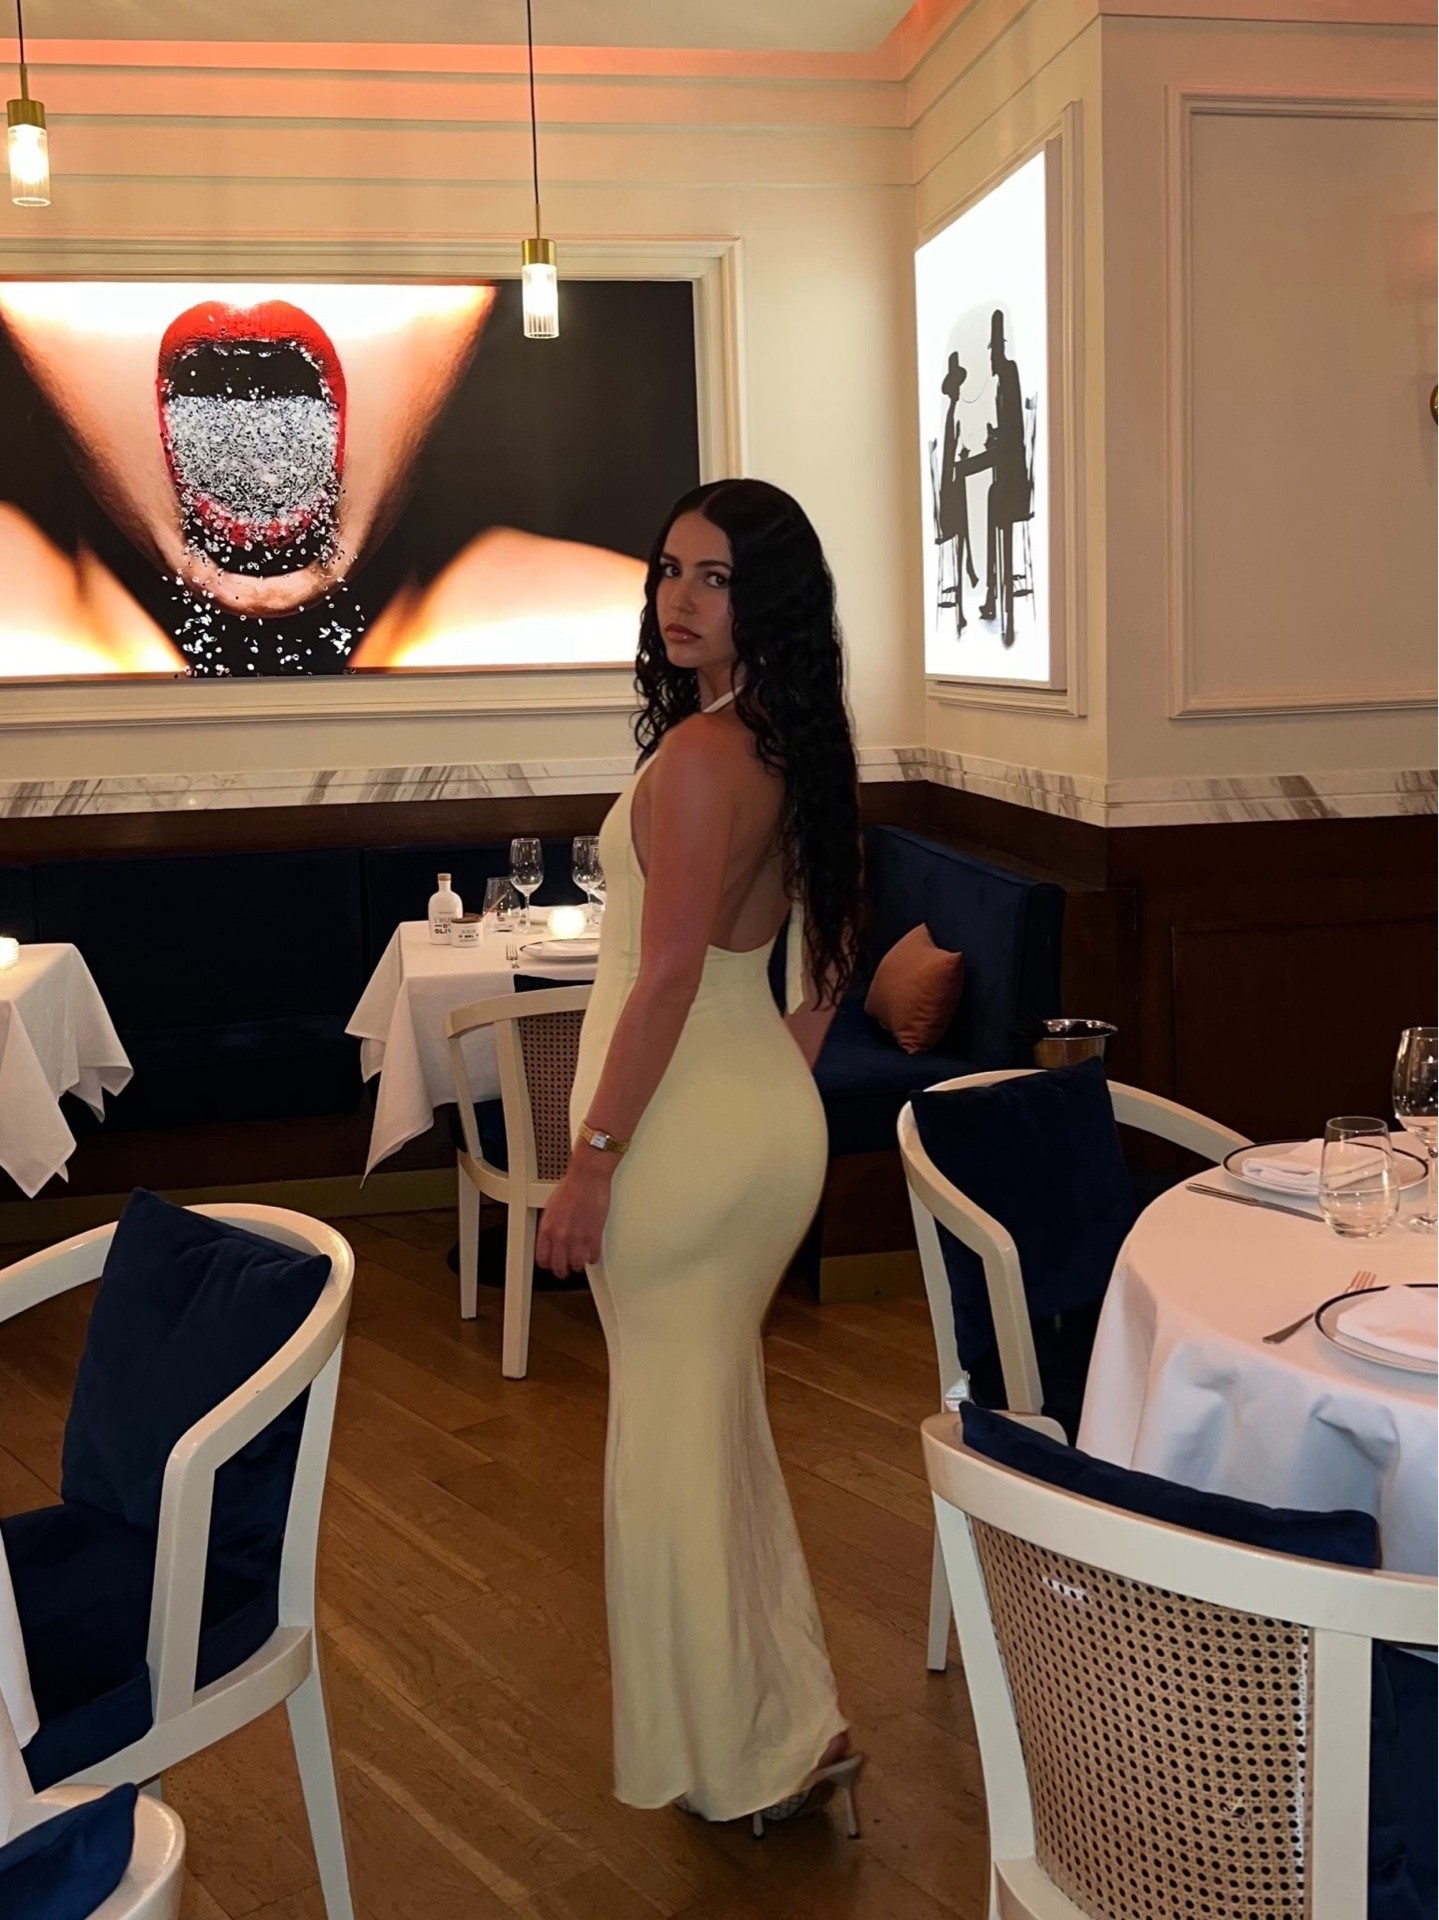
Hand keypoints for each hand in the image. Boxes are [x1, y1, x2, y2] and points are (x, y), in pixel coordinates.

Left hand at [536, 1154, 613, 1277]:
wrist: (587, 1177)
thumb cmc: (571, 1186)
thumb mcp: (550, 1207)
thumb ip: (550, 1225)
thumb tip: (551, 1236)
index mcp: (546, 1228)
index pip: (542, 1257)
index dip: (547, 1263)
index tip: (551, 1263)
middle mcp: (560, 1235)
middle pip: (559, 1266)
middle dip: (562, 1270)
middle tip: (565, 1270)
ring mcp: (577, 1237)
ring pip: (577, 1264)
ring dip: (578, 1265)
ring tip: (580, 1262)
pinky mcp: (594, 1235)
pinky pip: (593, 1256)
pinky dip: (593, 1258)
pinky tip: (592, 1255)